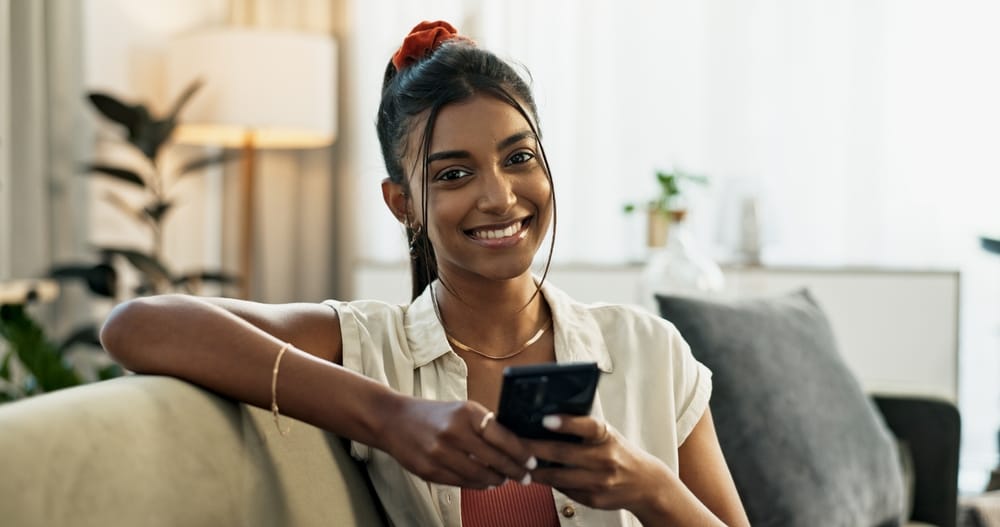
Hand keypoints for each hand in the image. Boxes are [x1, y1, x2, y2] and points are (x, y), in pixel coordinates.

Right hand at [382, 397, 536, 487]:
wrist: (394, 420)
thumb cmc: (434, 415)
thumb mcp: (461, 409)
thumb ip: (485, 425)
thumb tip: (516, 445)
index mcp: (466, 413)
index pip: (503, 437)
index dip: (521, 453)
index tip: (532, 462)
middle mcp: (454, 432)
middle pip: (495, 459)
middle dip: (514, 471)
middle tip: (525, 477)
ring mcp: (440, 454)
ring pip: (480, 475)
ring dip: (497, 480)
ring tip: (505, 480)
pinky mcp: (430, 471)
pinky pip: (462, 483)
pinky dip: (478, 484)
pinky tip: (485, 483)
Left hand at [526, 415, 675, 516]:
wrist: (645, 484)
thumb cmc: (618, 452)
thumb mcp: (607, 434)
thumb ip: (583, 429)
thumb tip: (545, 421)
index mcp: (607, 436)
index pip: (587, 426)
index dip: (566, 422)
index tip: (545, 419)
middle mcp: (605, 458)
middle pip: (563, 454)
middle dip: (534, 449)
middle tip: (514, 443)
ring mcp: (600, 481)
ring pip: (559, 477)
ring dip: (536, 471)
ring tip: (519, 463)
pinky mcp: (594, 499)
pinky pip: (565, 490)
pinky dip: (549, 483)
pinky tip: (538, 476)